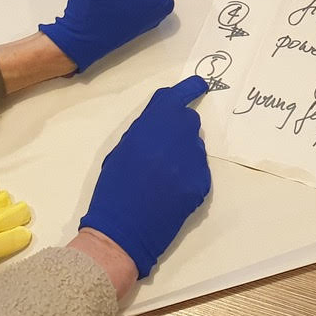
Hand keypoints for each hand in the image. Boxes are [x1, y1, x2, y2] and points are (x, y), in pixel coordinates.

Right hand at [79, 76, 210, 277]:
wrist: (122, 230)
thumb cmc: (113, 188)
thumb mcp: (122, 149)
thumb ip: (146, 129)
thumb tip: (163, 116)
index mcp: (153, 126)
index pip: (177, 98)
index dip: (189, 89)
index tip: (199, 86)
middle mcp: (178, 138)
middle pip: (189, 122)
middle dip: (179, 129)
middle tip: (164, 147)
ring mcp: (193, 162)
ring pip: (195, 147)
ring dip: (183, 153)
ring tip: (162, 176)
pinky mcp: (202, 183)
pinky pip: (199, 170)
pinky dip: (188, 175)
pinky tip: (171, 190)